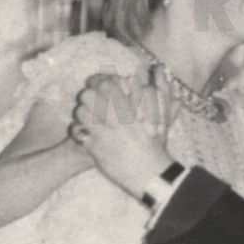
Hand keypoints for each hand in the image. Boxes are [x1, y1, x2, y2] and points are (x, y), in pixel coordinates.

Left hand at [70, 69, 173, 200]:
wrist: (151, 174)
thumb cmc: (158, 144)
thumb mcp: (163, 115)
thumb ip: (162, 89)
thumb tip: (162, 69)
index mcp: (129, 105)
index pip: (105, 83)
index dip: (96, 81)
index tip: (96, 84)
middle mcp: (114, 116)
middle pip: (88, 95)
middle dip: (87, 97)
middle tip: (90, 103)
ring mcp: (103, 132)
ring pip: (81, 112)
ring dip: (82, 114)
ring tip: (88, 120)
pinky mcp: (95, 148)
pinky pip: (79, 133)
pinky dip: (80, 132)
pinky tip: (86, 135)